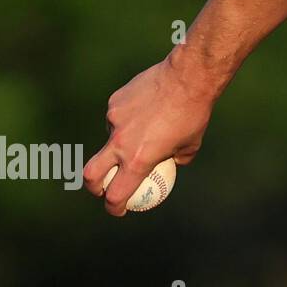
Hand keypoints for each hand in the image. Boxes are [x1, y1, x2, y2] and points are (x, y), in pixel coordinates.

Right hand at [84, 51, 213, 216]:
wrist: (188, 78)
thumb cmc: (194, 114)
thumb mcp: (191, 145)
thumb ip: (176, 158)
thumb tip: (169, 163)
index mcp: (139, 159)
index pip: (117, 194)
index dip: (115, 207)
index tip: (119, 209)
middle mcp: (121, 143)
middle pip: (92, 174)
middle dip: (94, 187)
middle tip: (103, 188)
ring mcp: (114, 121)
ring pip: (110, 139)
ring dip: (121, 142)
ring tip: (148, 126)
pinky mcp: (114, 102)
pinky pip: (116, 117)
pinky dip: (127, 119)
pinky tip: (146, 108)